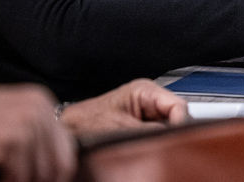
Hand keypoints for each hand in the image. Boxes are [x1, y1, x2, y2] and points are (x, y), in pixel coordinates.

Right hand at [0, 84, 75, 181]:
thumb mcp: (7, 123)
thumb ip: (32, 141)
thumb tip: (55, 173)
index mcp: (41, 104)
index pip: (66, 154)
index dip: (54, 178)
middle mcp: (38, 109)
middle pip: (55, 168)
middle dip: (34, 181)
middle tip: (10, 179)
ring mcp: (25, 122)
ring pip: (36, 176)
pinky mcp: (9, 138)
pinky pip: (17, 178)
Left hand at [59, 79, 189, 137]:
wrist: (64, 131)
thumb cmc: (84, 123)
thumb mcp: (121, 127)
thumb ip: (150, 130)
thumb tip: (171, 137)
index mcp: (145, 91)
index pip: (178, 106)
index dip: (180, 124)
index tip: (176, 141)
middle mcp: (148, 101)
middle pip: (175, 118)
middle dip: (169, 133)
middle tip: (163, 148)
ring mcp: (144, 116)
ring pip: (166, 130)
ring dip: (160, 141)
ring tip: (150, 150)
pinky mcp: (139, 130)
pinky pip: (155, 138)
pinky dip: (152, 146)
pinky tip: (145, 152)